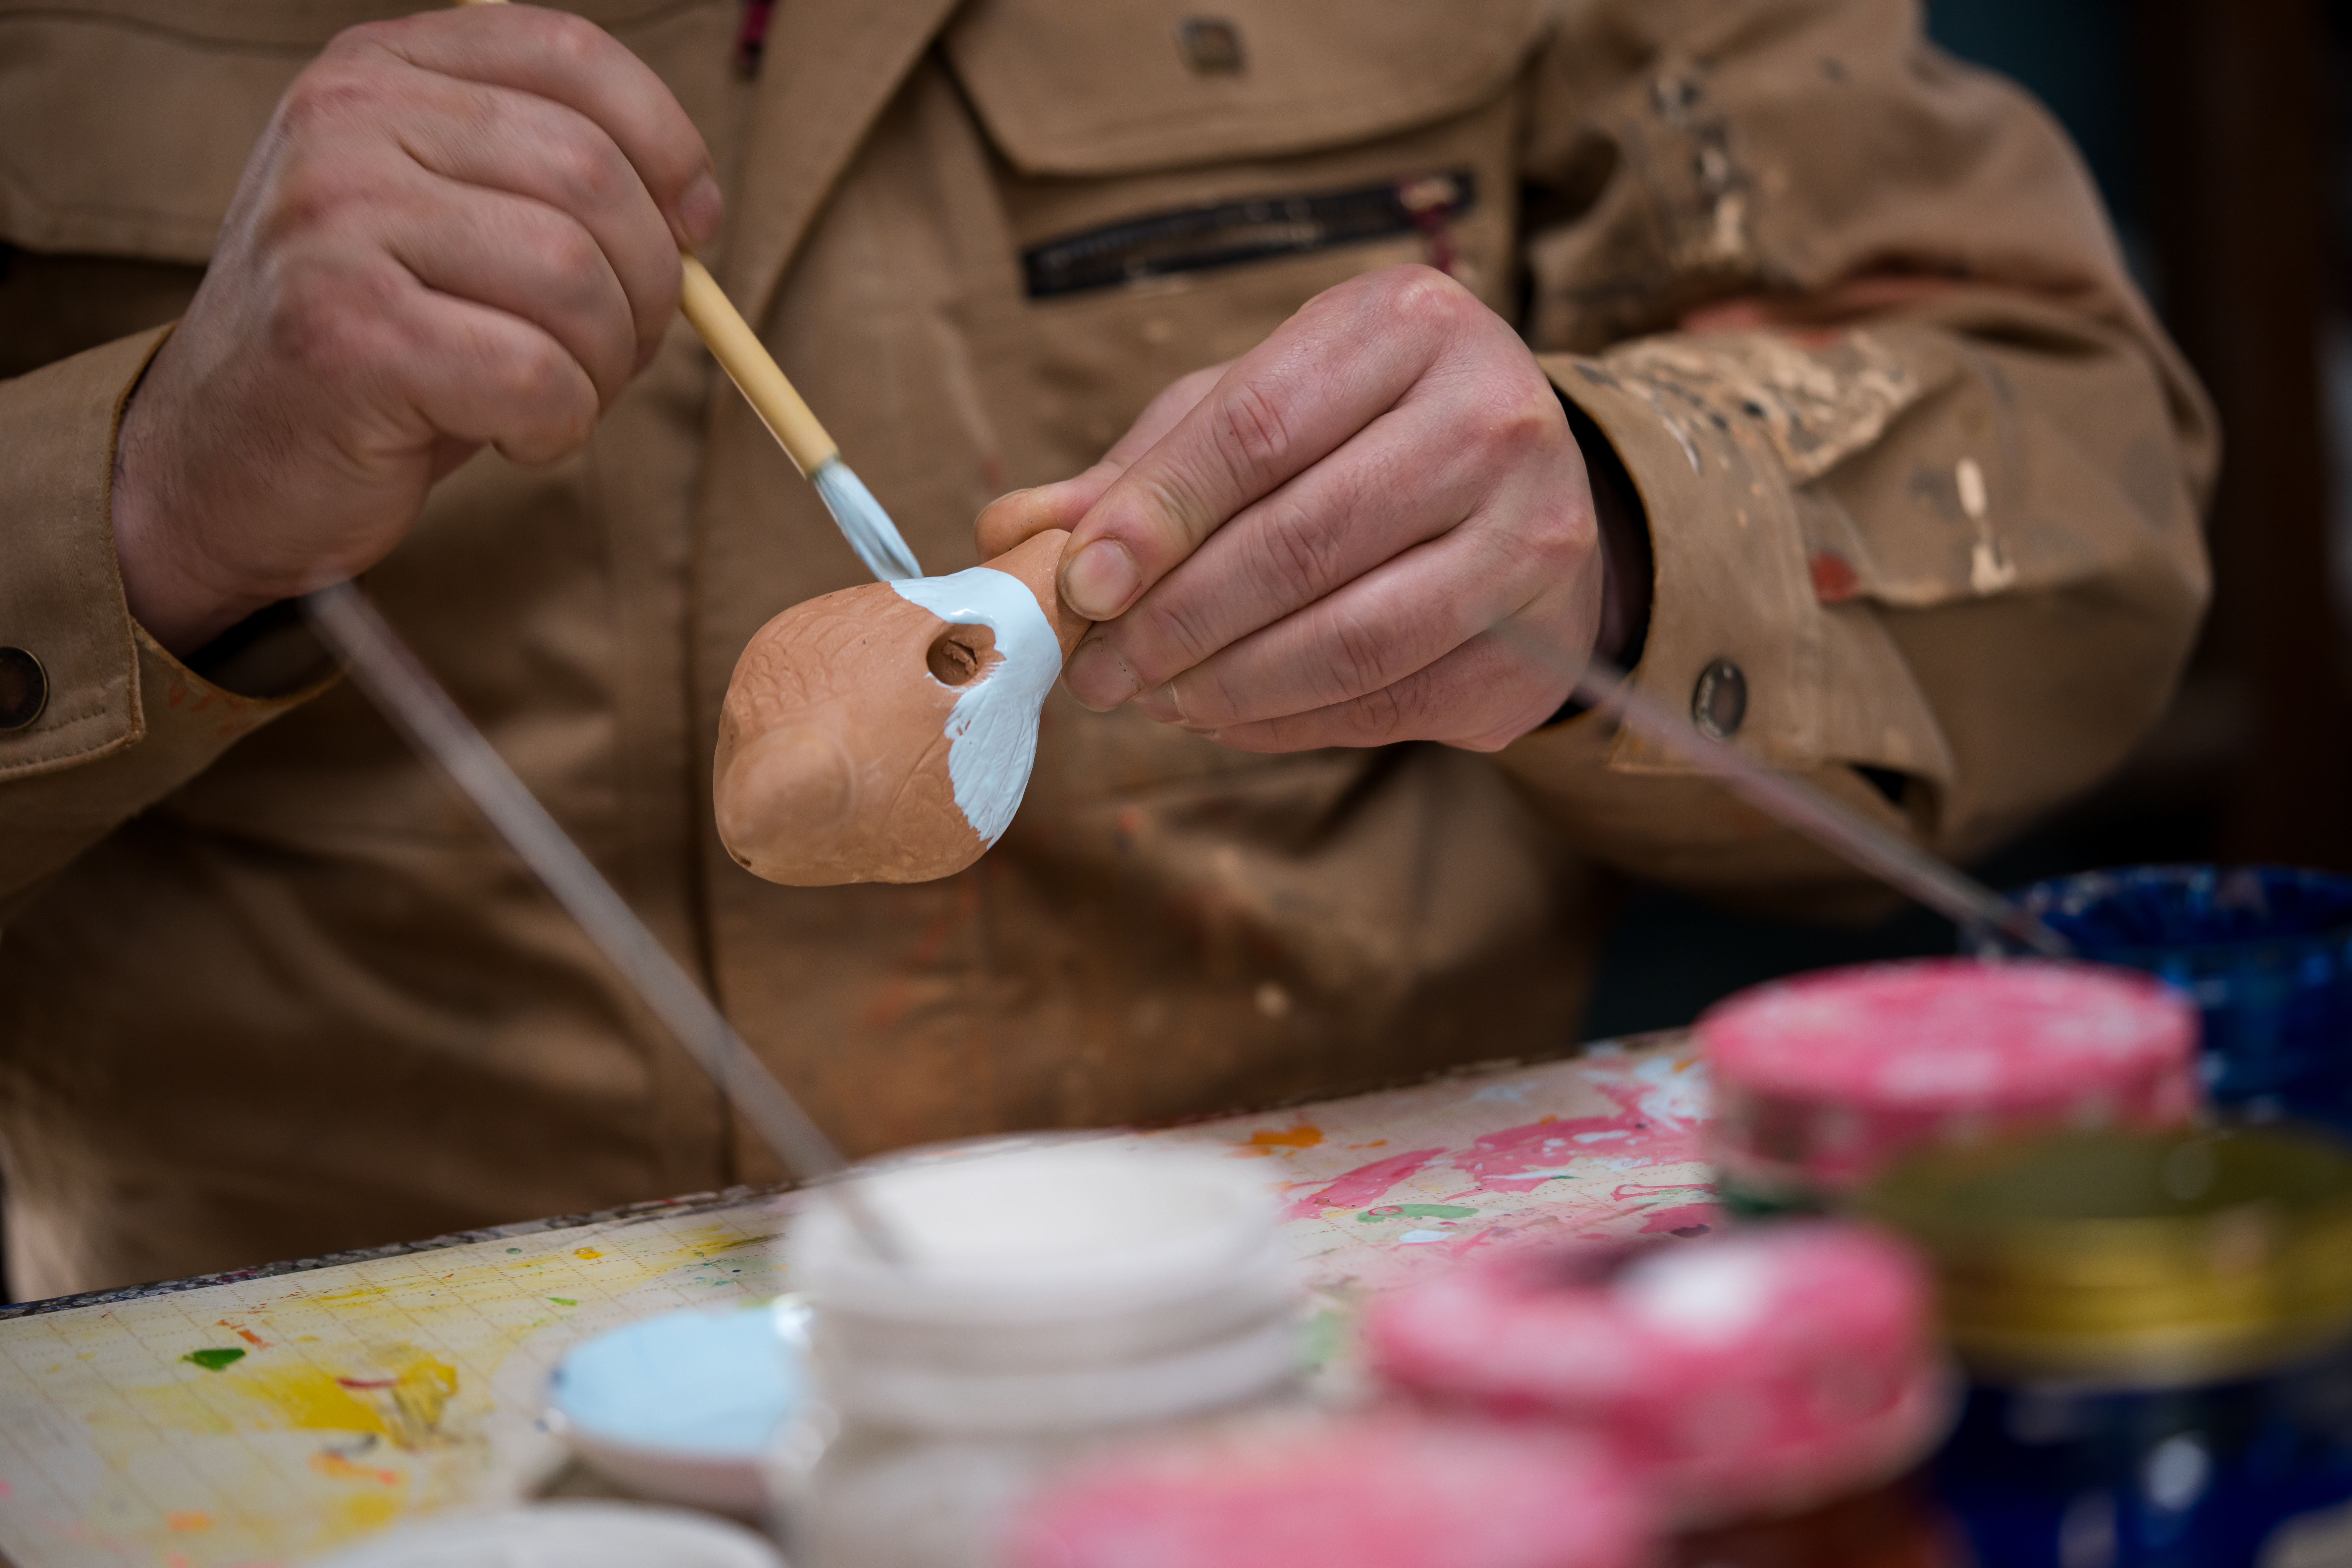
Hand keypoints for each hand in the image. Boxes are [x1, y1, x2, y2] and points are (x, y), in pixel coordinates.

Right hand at [111, 4, 720, 655]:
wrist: (220, 463)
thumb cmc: (375, 348)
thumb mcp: (453, 226)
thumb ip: (552, 185)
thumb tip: (695, 211)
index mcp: (378, 70)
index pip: (570, 53)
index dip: (666, 143)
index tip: (692, 225)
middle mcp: (346, 123)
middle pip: (593, 177)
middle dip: (646, 286)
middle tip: (611, 351)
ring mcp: (335, 224)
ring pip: (574, 276)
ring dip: (604, 365)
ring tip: (555, 398)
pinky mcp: (345, 336)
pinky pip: (535, 376)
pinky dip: (557, 424)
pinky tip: (513, 437)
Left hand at [975, 265, 1634, 753]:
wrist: (1527, 490)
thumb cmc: (1360, 434)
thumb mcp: (1256, 406)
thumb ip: (1145, 466)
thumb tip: (1017, 530)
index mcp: (1411, 324)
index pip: (1257, 428)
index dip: (1155, 517)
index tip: (1077, 585)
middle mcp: (1494, 418)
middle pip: (1301, 541)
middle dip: (1175, 620)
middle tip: (1095, 669)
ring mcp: (1531, 535)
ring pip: (1349, 640)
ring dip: (1223, 686)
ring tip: (1147, 699)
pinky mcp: (1535, 643)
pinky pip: (1384, 702)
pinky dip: (1282, 722)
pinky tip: (1219, 715)